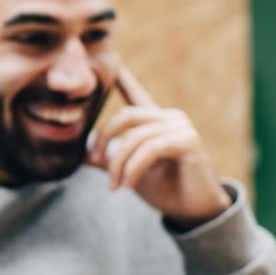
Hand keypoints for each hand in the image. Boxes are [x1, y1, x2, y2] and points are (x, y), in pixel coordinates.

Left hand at [88, 62, 230, 227]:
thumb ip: (110, 159)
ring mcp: (181, 126)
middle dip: (104, 139)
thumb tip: (83, 154)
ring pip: (135, 137)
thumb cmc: (165, 189)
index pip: (135, 95)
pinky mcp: (188, 141)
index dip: (123, 80)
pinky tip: (128, 183)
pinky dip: (134, 167)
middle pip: (125, 116)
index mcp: (155, 122)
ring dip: (119, 163)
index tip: (111, 63)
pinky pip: (150, 148)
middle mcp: (170, 118)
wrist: (192, 211)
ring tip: (115, 185)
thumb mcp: (129, 172)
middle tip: (93, 161)